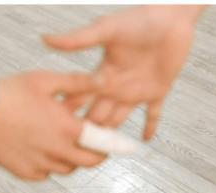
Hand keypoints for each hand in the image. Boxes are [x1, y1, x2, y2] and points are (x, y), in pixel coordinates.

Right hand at [0, 71, 105, 179]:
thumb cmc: (9, 91)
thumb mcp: (45, 80)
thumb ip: (78, 82)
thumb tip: (105, 81)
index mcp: (66, 129)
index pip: (102, 144)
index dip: (111, 145)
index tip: (115, 143)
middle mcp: (56, 151)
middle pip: (88, 162)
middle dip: (96, 155)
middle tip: (95, 147)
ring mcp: (40, 164)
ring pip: (67, 169)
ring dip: (71, 159)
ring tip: (66, 144)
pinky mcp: (25, 172)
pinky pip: (45, 174)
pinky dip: (49, 165)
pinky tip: (43, 150)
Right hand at [43, 5, 204, 139]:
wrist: (170, 16)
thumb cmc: (138, 18)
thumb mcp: (106, 30)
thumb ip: (78, 40)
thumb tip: (45, 40)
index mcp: (103, 72)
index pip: (82, 96)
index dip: (70, 111)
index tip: (55, 128)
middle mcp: (117, 84)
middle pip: (99, 113)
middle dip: (88, 130)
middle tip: (76, 149)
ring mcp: (137, 89)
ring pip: (121, 118)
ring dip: (113, 134)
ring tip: (102, 152)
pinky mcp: (158, 90)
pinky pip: (153, 113)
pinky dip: (150, 126)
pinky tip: (145, 141)